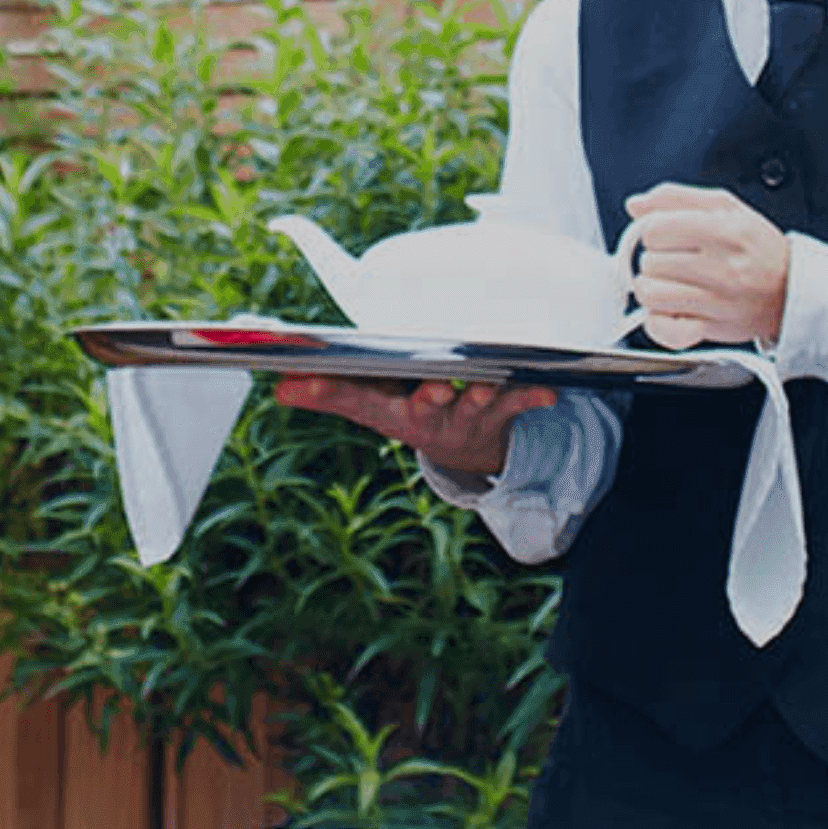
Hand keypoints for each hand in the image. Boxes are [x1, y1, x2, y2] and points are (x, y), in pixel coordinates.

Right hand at [272, 375, 557, 474]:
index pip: (353, 400)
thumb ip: (328, 392)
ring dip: (478, 396)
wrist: (465, 450)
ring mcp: (464, 416)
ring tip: (483, 385)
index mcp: (389, 412)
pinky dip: (533, 399)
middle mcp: (426, 418)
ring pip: (471, 405)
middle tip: (426, 386)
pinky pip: (518, 405)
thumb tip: (278, 382)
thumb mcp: (369, 406)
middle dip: (424, 398)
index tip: (296, 378)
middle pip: (420, 408)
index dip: (326, 392)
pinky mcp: (499, 412)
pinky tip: (549, 393)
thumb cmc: (410, 411)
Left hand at [624, 184, 790, 348]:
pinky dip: (658, 321)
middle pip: (650, 262)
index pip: (655, 229)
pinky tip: (670, 309)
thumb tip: (635, 205)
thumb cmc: (756, 248)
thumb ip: (676, 198)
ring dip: (653, 288)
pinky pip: (663, 329)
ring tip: (671, 284)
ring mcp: (717, 301)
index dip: (654, 231)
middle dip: (657, 259)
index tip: (666, 236)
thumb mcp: (725, 207)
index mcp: (725, 230)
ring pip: (650, 294)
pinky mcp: (711, 329)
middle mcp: (723, 267)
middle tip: (676, 261)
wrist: (791, 288)